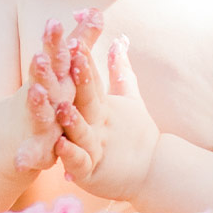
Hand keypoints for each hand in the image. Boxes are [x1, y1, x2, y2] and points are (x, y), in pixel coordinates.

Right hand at [13, 18, 76, 173]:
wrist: (5, 140)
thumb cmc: (43, 100)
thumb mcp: (62, 71)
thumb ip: (80, 41)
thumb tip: (96, 11)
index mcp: (51, 80)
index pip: (53, 57)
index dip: (54, 41)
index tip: (54, 21)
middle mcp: (39, 99)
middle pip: (41, 80)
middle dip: (41, 68)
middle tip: (40, 54)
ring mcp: (33, 124)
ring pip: (36, 113)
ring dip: (35, 104)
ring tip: (35, 92)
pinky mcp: (31, 151)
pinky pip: (29, 155)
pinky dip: (24, 158)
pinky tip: (22, 161)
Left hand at [54, 25, 161, 201]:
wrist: (152, 172)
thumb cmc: (135, 134)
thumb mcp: (129, 99)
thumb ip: (120, 71)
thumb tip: (118, 41)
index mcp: (104, 106)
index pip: (94, 81)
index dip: (85, 62)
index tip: (75, 40)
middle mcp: (99, 124)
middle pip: (89, 100)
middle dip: (81, 80)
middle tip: (72, 60)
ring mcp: (96, 148)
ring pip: (82, 132)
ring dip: (73, 120)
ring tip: (62, 108)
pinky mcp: (90, 172)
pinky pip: (80, 162)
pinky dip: (71, 155)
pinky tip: (61, 146)